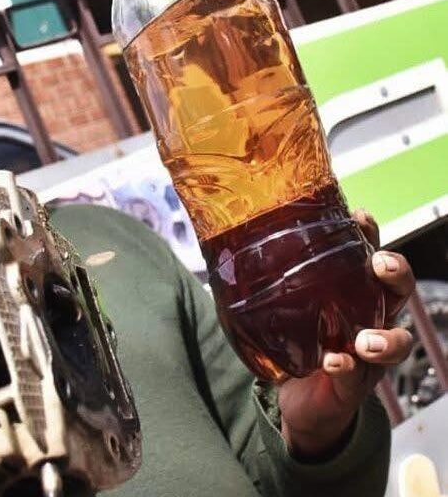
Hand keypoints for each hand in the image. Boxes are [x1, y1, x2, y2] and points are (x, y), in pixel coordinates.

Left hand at [277, 209, 414, 459]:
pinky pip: (360, 376)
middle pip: (397, 290)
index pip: (368, 255)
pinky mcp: (356, 385)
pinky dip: (348, 368)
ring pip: (397, 339)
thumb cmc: (290, 341)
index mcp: (351, 291)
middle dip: (395, 274)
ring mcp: (368, 354)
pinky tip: (333, 363)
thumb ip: (259, 281)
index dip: (371, 235)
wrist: (295, 399)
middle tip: (379, 264)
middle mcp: (369, 318)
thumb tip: (219, 248)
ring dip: (385, 337)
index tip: (360, 216)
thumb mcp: (277, 305)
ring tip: (364, 339)